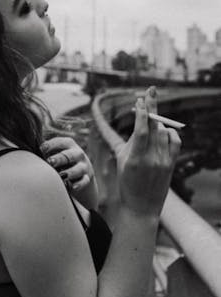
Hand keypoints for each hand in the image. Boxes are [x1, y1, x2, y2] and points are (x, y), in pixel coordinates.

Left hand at [41, 136, 94, 193]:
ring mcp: (83, 166)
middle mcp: (78, 154)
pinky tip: (73, 187)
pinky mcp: (86, 178)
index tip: (41, 149)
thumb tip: (31, 148)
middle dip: (60, 158)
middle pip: (69, 155)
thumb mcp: (56, 151)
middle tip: (50, 161)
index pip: (60, 142)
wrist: (80, 171)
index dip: (50, 145)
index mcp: (69, 144)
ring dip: (70, 172)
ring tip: (61, 175)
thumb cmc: (61, 159)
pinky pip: (84, 181)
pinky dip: (79, 184)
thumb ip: (47, 150)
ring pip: (79, 169)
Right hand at [118, 87, 181, 215]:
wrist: (142, 207)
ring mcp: (163, 162)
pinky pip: (174, 141)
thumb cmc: (127, 182)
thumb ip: (130, 141)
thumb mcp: (122, 161)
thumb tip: (140, 121)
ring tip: (150, 119)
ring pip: (164, 131)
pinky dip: (169, 132)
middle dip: (152, 106)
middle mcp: (151, 159)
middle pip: (154, 126)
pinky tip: (163, 130)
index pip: (141, 130)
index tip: (139, 99)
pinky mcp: (171, 164)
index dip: (141, 112)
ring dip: (158, 121)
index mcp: (134, 158)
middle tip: (151, 90)